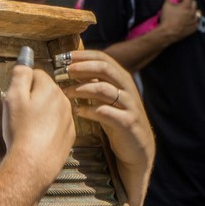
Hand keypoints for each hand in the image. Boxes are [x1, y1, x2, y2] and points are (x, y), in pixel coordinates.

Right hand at [2, 60, 75, 190]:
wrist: (32, 165)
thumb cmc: (20, 130)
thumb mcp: (13, 97)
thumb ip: (21, 73)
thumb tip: (27, 53)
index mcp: (50, 88)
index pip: (36, 74)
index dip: (22, 86)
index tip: (15, 100)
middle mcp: (64, 101)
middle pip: (45, 91)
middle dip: (33, 100)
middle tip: (19, 116)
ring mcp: (69, 120)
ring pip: (52, 109)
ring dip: (41, 114)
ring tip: (27, 130)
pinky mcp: (69, 137)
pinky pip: (57, 126)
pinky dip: (47, 130)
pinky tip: (37, 140)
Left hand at [60, 49, 154, 205]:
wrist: (138, 149)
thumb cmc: (117, 121)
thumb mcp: (106, 99)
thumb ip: (94, 84)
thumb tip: (72, 69)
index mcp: (121, 80)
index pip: (104, 59)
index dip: (85, 56)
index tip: (66, 57)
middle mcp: (127, 89)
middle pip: (106, 69)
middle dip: (84, 67)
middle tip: (66, 71)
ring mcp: (129, 106)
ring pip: (105, 90)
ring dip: (83, 89)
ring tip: (66, 92)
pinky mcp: (128, 124)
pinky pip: (107, 113)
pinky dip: (91, 111)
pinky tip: (79, 112)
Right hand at [159, 0, 200, 41]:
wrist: (167, 33)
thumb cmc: (166, 19)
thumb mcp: (166, 5)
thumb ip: (170, 0)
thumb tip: (173, 0)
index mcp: (186, 6)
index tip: (178, 1)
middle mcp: (192, 12)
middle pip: (194, 3)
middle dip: (188, 3)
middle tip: (181, 7)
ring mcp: (194, 21)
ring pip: (198, 12)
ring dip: (193, 11)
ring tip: (187, 14)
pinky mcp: (194, 28)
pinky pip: (197, 21)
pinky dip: (193, 20)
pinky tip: (187, 21)